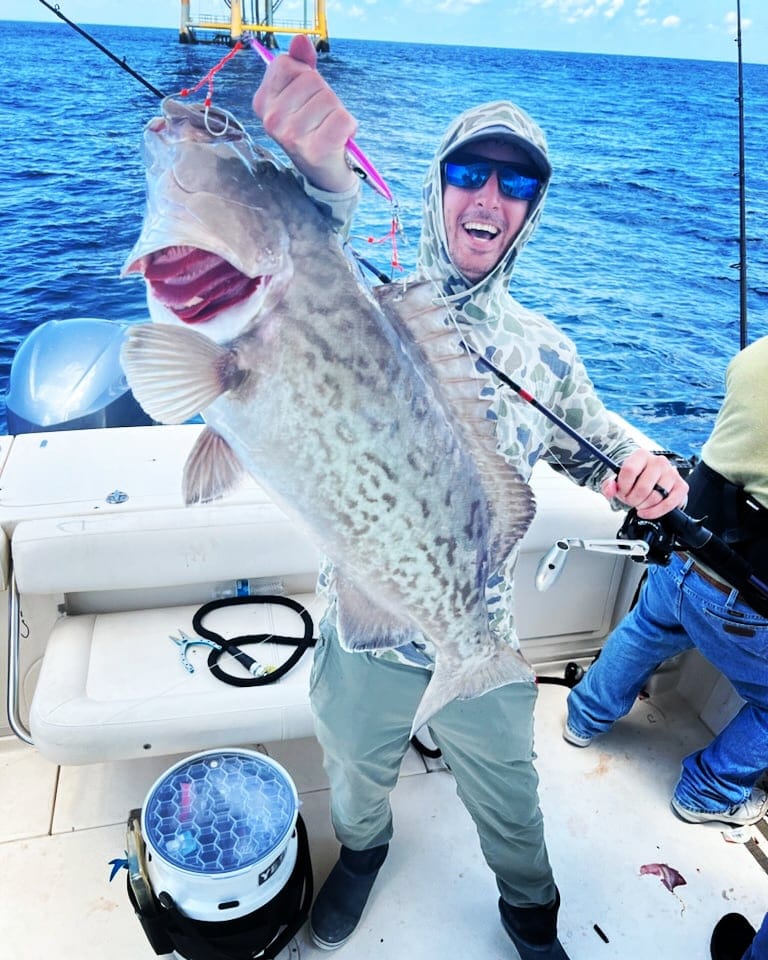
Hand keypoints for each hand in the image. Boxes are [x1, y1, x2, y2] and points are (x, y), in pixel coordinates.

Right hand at [252, 35, 358, 193]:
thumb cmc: (312, 129)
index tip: (305, 99)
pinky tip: (339, 140)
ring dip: (337, 112)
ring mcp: (292, 136)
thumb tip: (300, 39)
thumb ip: (300, 64)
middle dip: (324, 95)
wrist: (323, 173)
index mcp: (262, 102)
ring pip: (328, 98)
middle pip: (311, 80)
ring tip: (329, 130)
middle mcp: (272, 120)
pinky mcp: (316, 150)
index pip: (287, 64)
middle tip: (321, 118)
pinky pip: (343, 119)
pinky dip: (349, 127)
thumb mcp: (301, 95)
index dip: (305, 76)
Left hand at [601, 449, 688, 519]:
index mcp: (641, 455)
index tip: (622, 492)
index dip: (623, 487)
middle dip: (633, 500)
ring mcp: (672, 473)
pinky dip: (656, 512)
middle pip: (643, 488)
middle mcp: (659, 461)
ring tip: (639, 504)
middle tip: (631, 501)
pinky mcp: (681, 486)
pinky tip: (647, 511)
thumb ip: (609, 485)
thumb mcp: (618, 480)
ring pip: (655, 497)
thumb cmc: (635, 479)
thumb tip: (610, 490)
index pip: (629, 471)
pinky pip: (669, 504)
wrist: (652, 480)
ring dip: (644, 506)